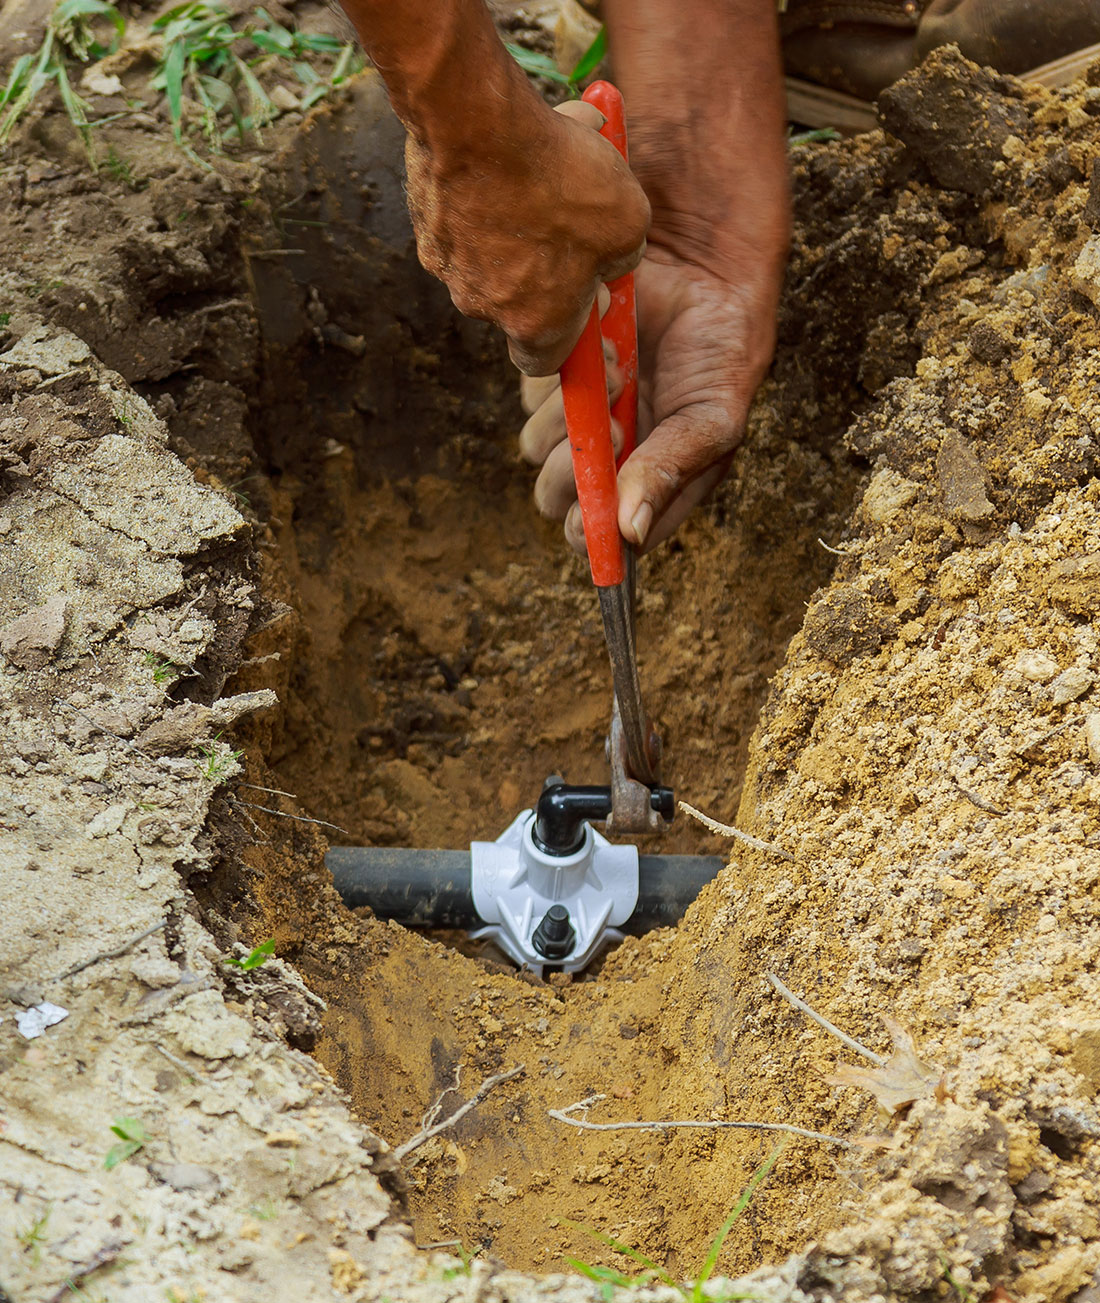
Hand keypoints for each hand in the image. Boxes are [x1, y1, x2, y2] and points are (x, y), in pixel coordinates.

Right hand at [405, 99, 650, 374]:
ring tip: (546, 167)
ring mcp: (448, 267)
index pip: (543, 363)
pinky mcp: (424, 223)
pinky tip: (507, 152)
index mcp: (534, 324)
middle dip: (546, 266)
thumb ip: (624, 256)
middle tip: (574, 219)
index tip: (582, 303)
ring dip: (520, 221)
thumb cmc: (559, 180)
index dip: (564, 337)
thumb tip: (613, 258)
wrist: (476, 121)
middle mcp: (483, 307)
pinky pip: (464, 217)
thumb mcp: (629, 222)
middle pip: (518, 301)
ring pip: (491, 252)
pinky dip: (486, 192)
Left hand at [519, 234, 784, 553]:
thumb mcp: (713, 417)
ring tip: (620, 368)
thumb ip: (672, 472)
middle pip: (555, 498)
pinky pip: (534, 388)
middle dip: (576, 472)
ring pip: (537, 445)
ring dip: (573, 414)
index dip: (590, 531)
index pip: (601, 536)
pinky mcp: (551, 372)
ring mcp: (574, 415)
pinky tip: (602, 340)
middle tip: (614, 430)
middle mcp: (605, 458)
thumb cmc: (722, 347)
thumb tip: (630, 533)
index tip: (594, 510)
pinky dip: (567, 369)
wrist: (701, 260)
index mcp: (648, 484)